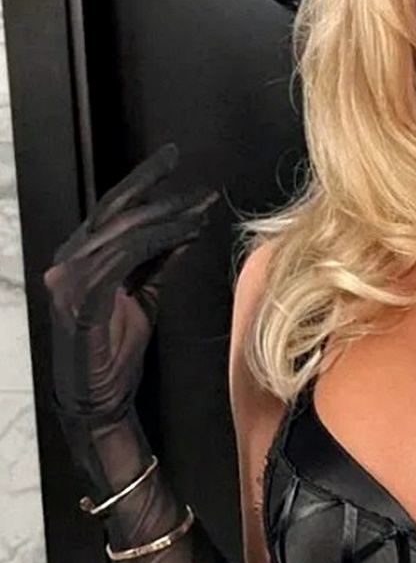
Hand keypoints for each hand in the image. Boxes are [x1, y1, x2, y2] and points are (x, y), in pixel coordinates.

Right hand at [43, 143, 218, 422]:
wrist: (97, 401)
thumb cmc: (115, 350)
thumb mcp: (143, 295)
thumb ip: (158, 261)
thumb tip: (186, 229)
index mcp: (79, 257)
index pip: (111, 209)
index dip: (142, 182)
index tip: (171, 161)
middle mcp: (67, 262)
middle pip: (117, 214)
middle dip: (160, 194)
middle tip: (197, 184)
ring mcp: (69, 281)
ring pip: (122, 234)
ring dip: (167, 219)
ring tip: (201, 210)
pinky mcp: (82, 301)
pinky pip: (123, 261)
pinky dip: (157, 244)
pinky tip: (185, 234)